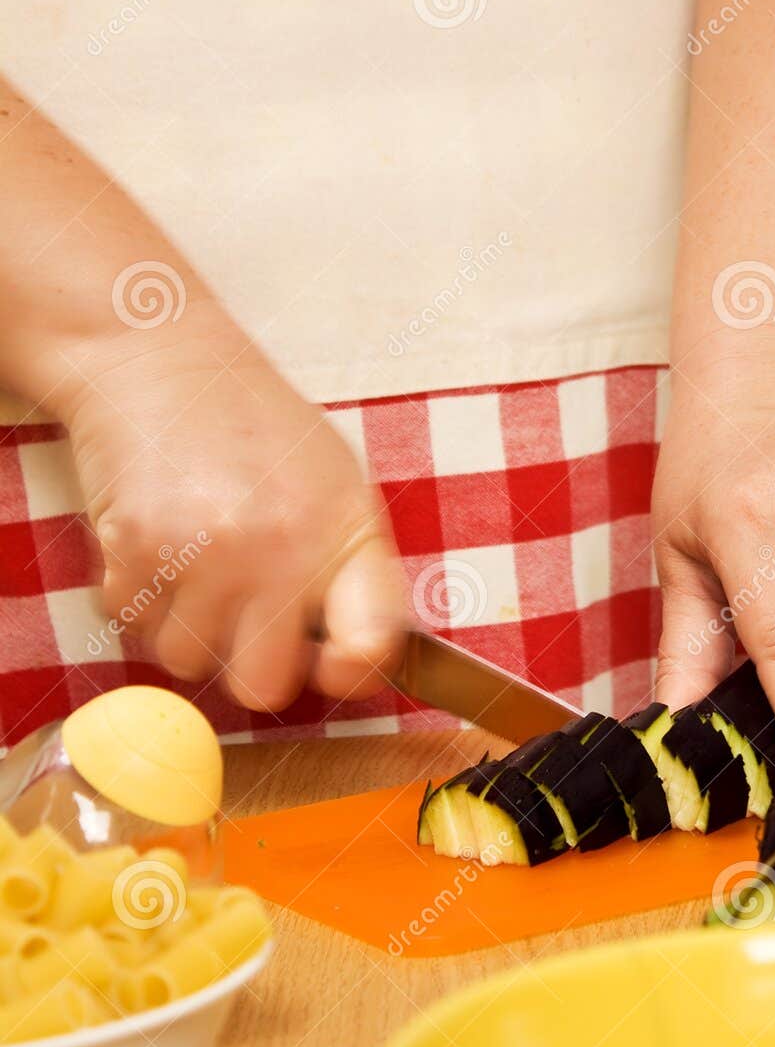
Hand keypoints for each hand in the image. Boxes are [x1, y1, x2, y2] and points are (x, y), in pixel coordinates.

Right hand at [65, 305, 408, 711]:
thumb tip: (354, 658)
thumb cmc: (254, 425)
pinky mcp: (135, 549)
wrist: (161, 360)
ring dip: (186, 629)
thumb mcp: (334, 481)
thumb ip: (350, 567)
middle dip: (249, 663)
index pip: (371, 646)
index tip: (332, 663)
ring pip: (187, 661)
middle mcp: (281, 549)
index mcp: (345, 531)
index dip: (351, 672)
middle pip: (264, 687)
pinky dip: (139, 597)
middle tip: (244, 616)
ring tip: (196, 566)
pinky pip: (132, 623)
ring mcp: (205, 554)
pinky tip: (158, 543)